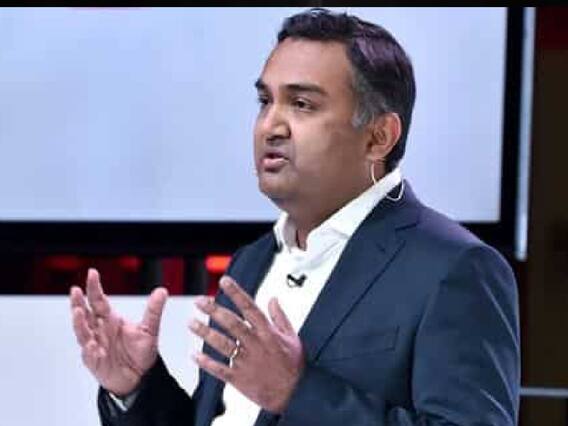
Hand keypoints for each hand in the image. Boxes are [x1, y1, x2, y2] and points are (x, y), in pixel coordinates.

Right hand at [70, 268, 167, 395]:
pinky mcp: (95, 362)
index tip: (92, 273)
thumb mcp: (150, 329)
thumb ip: (153, 310)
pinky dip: (90, 350)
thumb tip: (162, 290)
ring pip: (82, 332)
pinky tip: (92, 345)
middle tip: (75, 291)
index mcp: (110, 319)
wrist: (140, 377)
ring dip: (79, 323)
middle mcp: (99, 330)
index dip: (94, 287)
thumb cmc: (140, 352)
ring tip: (78, 312)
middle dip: (78, 302)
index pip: (98, 300)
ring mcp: (94, 345)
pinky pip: (90, 355)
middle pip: (84, 314)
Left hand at [189, 276, 304, 413]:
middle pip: (232, 324)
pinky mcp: (240, 379)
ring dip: (206, 333)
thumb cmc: (293, 365)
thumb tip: (273, 298)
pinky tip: (194, 355)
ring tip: (191, 322)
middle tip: (199, 301)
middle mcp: (256, 345)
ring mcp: (247, 362)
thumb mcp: (292, 337)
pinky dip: (206, 362)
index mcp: (268, 333)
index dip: (237, 294)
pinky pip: (220, 370)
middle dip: (214, 311)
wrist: (294, 395)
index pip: (250, 308)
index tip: (224, 281)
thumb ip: (280, 317)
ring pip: (223, 345)